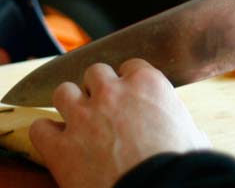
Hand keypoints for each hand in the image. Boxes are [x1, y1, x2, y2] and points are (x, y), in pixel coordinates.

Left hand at [30, 59, 208, 187]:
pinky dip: (45, 134)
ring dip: (68, 104)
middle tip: (103, 110)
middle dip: (97, 89)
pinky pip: (39, 127)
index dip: (129, 83)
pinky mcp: (61, 146)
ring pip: (62, 91)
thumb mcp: (193, 139)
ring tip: (76, 122)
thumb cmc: (182, 169)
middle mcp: (112, 92)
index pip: (131, 66)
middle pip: (94, 72)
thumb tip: (195, 137)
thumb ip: (186, 127)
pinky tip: (55, 143)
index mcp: (148, 84)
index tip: (130, 97)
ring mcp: (83, 117)